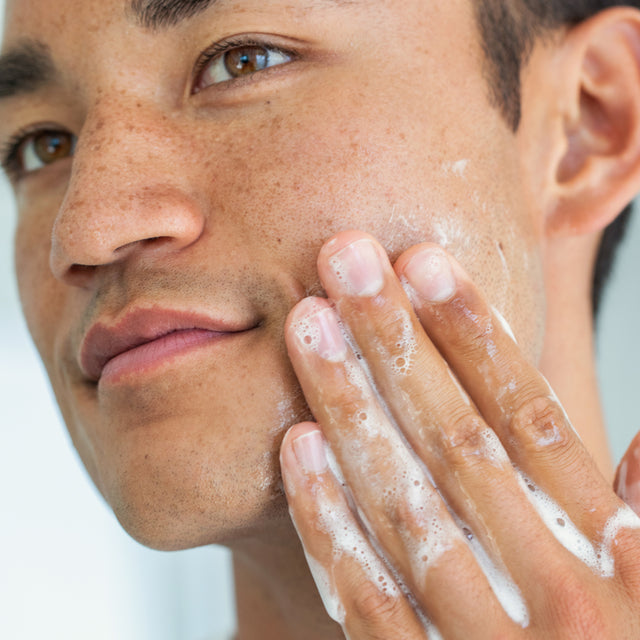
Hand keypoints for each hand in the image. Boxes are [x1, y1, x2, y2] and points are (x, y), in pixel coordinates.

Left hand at [280, 231, 639, 638]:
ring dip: (348, 409)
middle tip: (345, 261)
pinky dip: (327, 524)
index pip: (531, 417)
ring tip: (307, 328)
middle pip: (455, 438)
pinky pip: (369, 600)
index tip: (424, 263)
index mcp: (618, 556)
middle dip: (395, 342)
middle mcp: (555, 592)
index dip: (476, 334)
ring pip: (401, 503)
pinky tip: (295, 450)